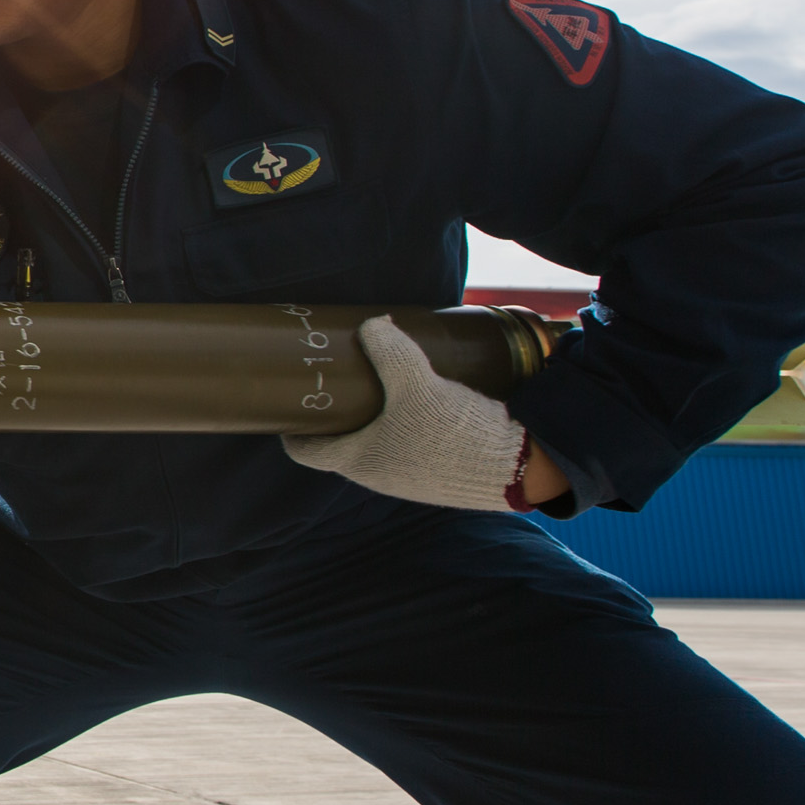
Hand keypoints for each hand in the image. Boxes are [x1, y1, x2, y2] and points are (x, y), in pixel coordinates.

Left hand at [284, 315, 545, 511]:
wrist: (514, 466)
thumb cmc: (452, 432)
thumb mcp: (416, 381)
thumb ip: (390, 349)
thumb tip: (372, 324)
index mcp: (358, 462)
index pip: (306, 452)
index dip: (292, 430)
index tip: (289, 408)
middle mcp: (378, 476)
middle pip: (342, 444)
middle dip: (337, 415)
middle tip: (339, 382)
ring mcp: (408, 479)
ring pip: (378, 444)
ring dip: (374, 418)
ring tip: (381, 384)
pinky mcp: (438, 474)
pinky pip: (409, 447)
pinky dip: (404, 425)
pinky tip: (420, 400)